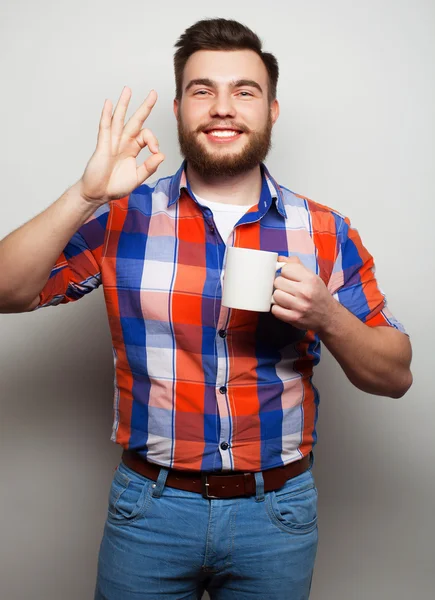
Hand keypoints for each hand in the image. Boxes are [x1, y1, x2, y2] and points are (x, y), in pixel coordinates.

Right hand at [79, 87, 164, 205]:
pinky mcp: (102, 145)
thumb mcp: (137, 178)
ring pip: (119, 119)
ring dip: (124, 104)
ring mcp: (112, 142)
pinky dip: (106, 115)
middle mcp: (123, 142)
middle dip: (145, 107)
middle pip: (136, 120)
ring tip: (128, 90)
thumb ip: (149, 167)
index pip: (146, 136)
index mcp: (133, 149)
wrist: (98, 193)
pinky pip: (105, 127)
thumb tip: (161, 155)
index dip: (154, 140)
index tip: (155, 151)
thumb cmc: (115, 186)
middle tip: (153, 93)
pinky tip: (108, 104)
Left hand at [271, 256, 337, 331]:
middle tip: (288, 289)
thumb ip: (296, 266)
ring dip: (278, 297)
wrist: (329, 316)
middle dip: (281, 285)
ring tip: (287, 298)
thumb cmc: (318, 295)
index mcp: (310, 279)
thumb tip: (279, 258)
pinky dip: (278, 308)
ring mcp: (299, 306)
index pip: (285, 269)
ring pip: (275, 295)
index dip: (285, 273)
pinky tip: (285, 307)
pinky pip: (275, 310)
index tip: (290, 278)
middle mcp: (305, 292)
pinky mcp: (294, 318)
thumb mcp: (312, 277)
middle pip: (278, 282)